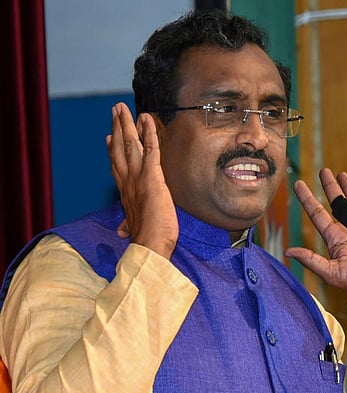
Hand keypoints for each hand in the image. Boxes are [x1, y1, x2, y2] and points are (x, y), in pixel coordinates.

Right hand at [106, 103, 177, 257]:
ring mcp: (138, 177)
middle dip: (117, 127)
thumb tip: (122, 232)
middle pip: (119, 149)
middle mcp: (128, 181)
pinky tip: (147, 119)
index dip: (113, 151)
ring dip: (127, 124)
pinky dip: (149, 133)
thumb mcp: (135, 229)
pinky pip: (151, 149)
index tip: (109, 138)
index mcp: (125, 192)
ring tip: (123, 108)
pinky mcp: (152, 177)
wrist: (150, 244)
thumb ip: (129, 225)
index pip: (117, 166)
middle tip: (116, 111)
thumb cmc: (147, 239)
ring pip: (130, 145)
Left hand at [286, 168, 346, 323]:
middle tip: (323, 171)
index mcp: (335, 238)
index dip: (307, 198)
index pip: (317, 213)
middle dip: (329, 187)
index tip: (298, 184)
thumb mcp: (333, 273)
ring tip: (341, 174)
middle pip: (336, 202)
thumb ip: (312, 260)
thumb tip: (288, 251)